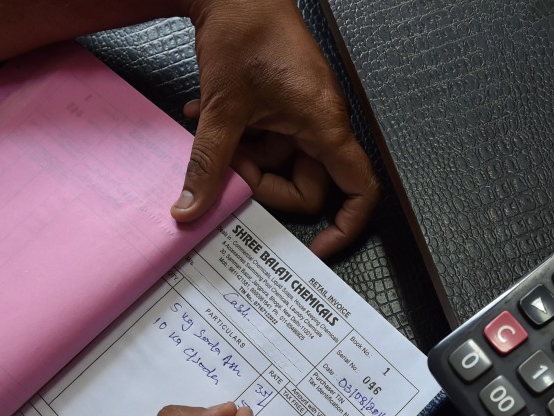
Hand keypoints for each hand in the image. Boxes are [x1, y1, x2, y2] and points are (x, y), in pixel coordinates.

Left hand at [170, 0, 381, 258]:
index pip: (359, 190)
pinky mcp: (284, 105)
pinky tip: (212, 115)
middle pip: (306, 185)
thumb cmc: (249, 29)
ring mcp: (303, 114)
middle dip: (263, 182)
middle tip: (231, 165)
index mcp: (325, 126)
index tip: (319, 248)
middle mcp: (321, 123)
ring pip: (278, 162)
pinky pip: (268, 139)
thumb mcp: (222, 110)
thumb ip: (208, 165)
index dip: (345, 227)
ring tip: (214, 128)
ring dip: (242, 155)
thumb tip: (194, 207)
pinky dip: (240, 136)